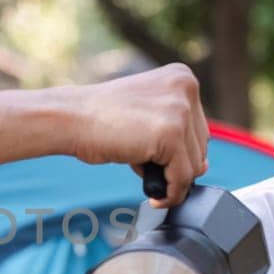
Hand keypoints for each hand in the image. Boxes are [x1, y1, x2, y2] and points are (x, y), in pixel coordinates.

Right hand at [63, 64, 209, 205]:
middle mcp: (187, 88)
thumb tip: (203, 166)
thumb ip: (175, 132)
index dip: (179, 150)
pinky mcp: (171, 134)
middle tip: (145, 165)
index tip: (157, 159)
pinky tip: (154, 196)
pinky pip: (183, 177)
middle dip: (175, 163)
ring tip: (144, 175)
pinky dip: (171, 194)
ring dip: (171, 179)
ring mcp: (180, 110)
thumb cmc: (99, 118)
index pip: (198, 127)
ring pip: (195, 165)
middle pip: (201, 146)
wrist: (70, 117)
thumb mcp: (146, 114)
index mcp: (182, 77)